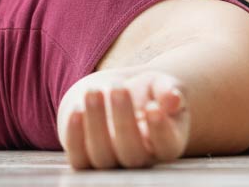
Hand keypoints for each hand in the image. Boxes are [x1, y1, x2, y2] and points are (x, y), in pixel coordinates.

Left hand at [62, 71, 189, 169]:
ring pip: (102, 156)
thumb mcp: (162, 85)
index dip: (160, 130)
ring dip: (96, 124)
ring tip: (93, 92)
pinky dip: (75, 135)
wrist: (115, 95)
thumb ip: (169, 90)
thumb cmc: (146, 92)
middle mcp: (140, 160)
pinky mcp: (85, 160)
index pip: (167, 146)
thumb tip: (173, 99)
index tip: (153, 107)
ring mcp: (111, 163)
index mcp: (167, 144)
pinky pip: (78, 158)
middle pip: (132, 153)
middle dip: (124, 121)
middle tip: (119, 87)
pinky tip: (77, 109)